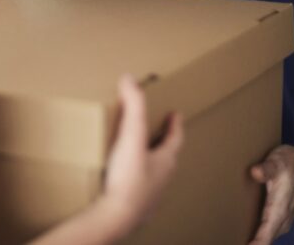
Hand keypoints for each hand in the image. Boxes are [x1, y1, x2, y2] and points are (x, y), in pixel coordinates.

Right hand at [26, 75, 183, 244]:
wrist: (117, 215)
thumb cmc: (129, 177)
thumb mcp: (131, 135)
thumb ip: (133, 106)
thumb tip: (130, 78)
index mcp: (165, 160)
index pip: (176, 138)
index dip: (175, 125)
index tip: (176, 114)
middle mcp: (162, 178)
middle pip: (167, 156)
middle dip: (163, 142)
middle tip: (156, 131)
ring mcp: (151, 194)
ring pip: (155, 174)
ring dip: (150, 162)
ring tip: (137, 154)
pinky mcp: (137, 206)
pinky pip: (139, 189)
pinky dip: (134, 180)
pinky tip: (123, 180)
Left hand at [247, 144, 293, 244]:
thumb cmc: (289, 164)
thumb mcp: (275, 163)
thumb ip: (266, 169)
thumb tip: (255, 172)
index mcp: (279, 211)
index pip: (266, 236)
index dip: (255, 244)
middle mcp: (282, 220)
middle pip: (266, 240)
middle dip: (253, 244)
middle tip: (231, 240)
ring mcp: (284, 220)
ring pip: (269, 237)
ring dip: (257, 240)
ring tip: (238, 238)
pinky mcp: (283, 217)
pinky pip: (270, 232)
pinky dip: (261, 236)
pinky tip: (249, 232)